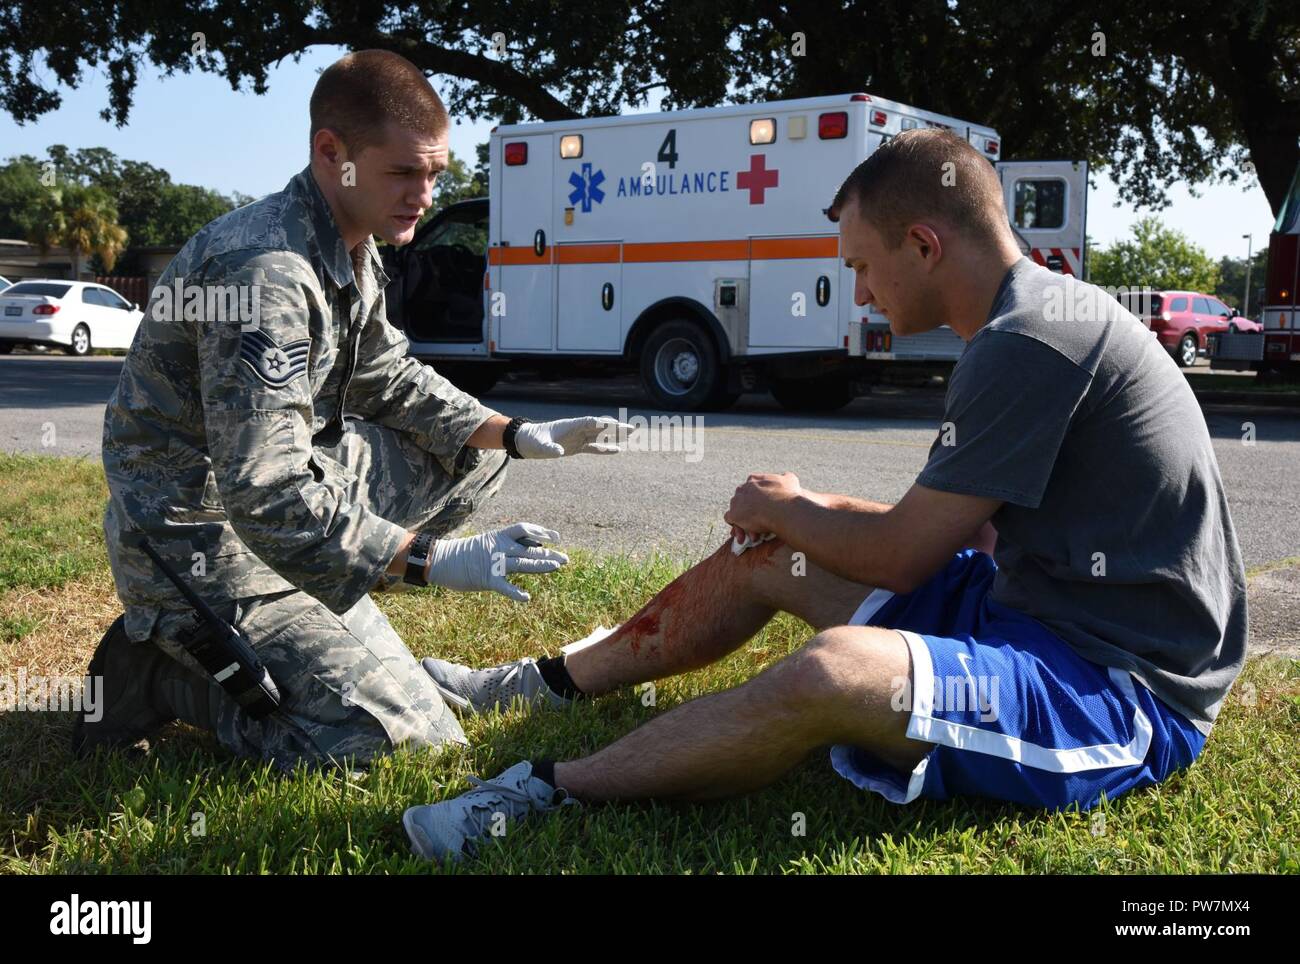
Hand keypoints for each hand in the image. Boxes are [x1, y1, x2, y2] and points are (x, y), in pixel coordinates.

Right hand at [423, 523, 567, 601]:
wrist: (441, 560)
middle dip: (549, 554)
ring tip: (556, 567)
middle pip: (530, 549)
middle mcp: (499, 548)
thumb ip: (508, 545)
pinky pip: (504, 587)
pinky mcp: (486, 579)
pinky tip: (526, 598)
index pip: (526, 529)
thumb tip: (532, 546)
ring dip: (541, 565)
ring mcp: (494, 563)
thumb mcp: (489, 542)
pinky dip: (515, 593)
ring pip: (523, 563)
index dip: (542, 532)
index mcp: (499, 537)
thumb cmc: (466, 553)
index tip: (556, 538)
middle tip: (565, 559)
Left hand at [514, 416, 633, 457]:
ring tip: (630, 435)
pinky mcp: (576, 447)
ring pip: (600, 436)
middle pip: (600, 427)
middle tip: (632, 428)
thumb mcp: (539, 446)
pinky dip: (605, 449)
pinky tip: (617, 450)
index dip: (604, 424)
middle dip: (616, 428)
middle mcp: (577, 430)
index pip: (591, 422)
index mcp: (570, 425)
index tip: (617, 425)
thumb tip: (559, 452)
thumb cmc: (532, 441)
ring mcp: (578, 438)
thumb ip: (549, 448)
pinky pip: (594, 447)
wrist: (527, 442)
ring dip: (615, 436)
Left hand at [724, 472, 803, 541]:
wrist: (781, 508)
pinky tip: (746, 534)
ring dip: (745, 522)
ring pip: (737, 511)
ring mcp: (736, 500)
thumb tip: (786, 478)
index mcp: (754, 479)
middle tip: (760, 523)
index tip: (764, 510)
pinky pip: (730, 520)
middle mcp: (742, 488)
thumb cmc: (788, 495)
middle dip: (750, 513)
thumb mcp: (790, 480)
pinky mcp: (733, 513)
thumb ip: (785, 478)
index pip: (751, 490)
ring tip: (755, 534)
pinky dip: (737, 527)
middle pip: (743, 501)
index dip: (757, 502)